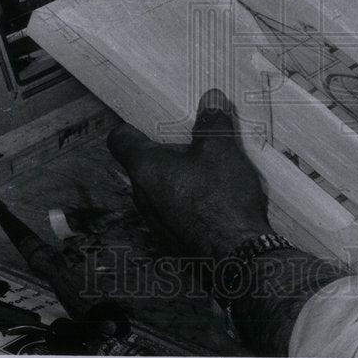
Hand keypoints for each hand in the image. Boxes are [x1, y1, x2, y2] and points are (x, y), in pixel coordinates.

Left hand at [107, 89, 270, 259]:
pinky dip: (187, 200)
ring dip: (178, 177)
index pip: (119, 139)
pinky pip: (173, 211)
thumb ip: (213, 121)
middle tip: (191, 139)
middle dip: (165, 150)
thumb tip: (211, 98)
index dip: (132, 126)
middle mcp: (142, 196)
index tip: (151, 119)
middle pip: (142, 164)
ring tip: (208, 168)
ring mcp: (156, 222)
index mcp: (146, 168)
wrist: (237, 259)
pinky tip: (214, 198)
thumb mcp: (222, 149)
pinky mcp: (173, 240)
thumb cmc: (222, 199)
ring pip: (159, 189)